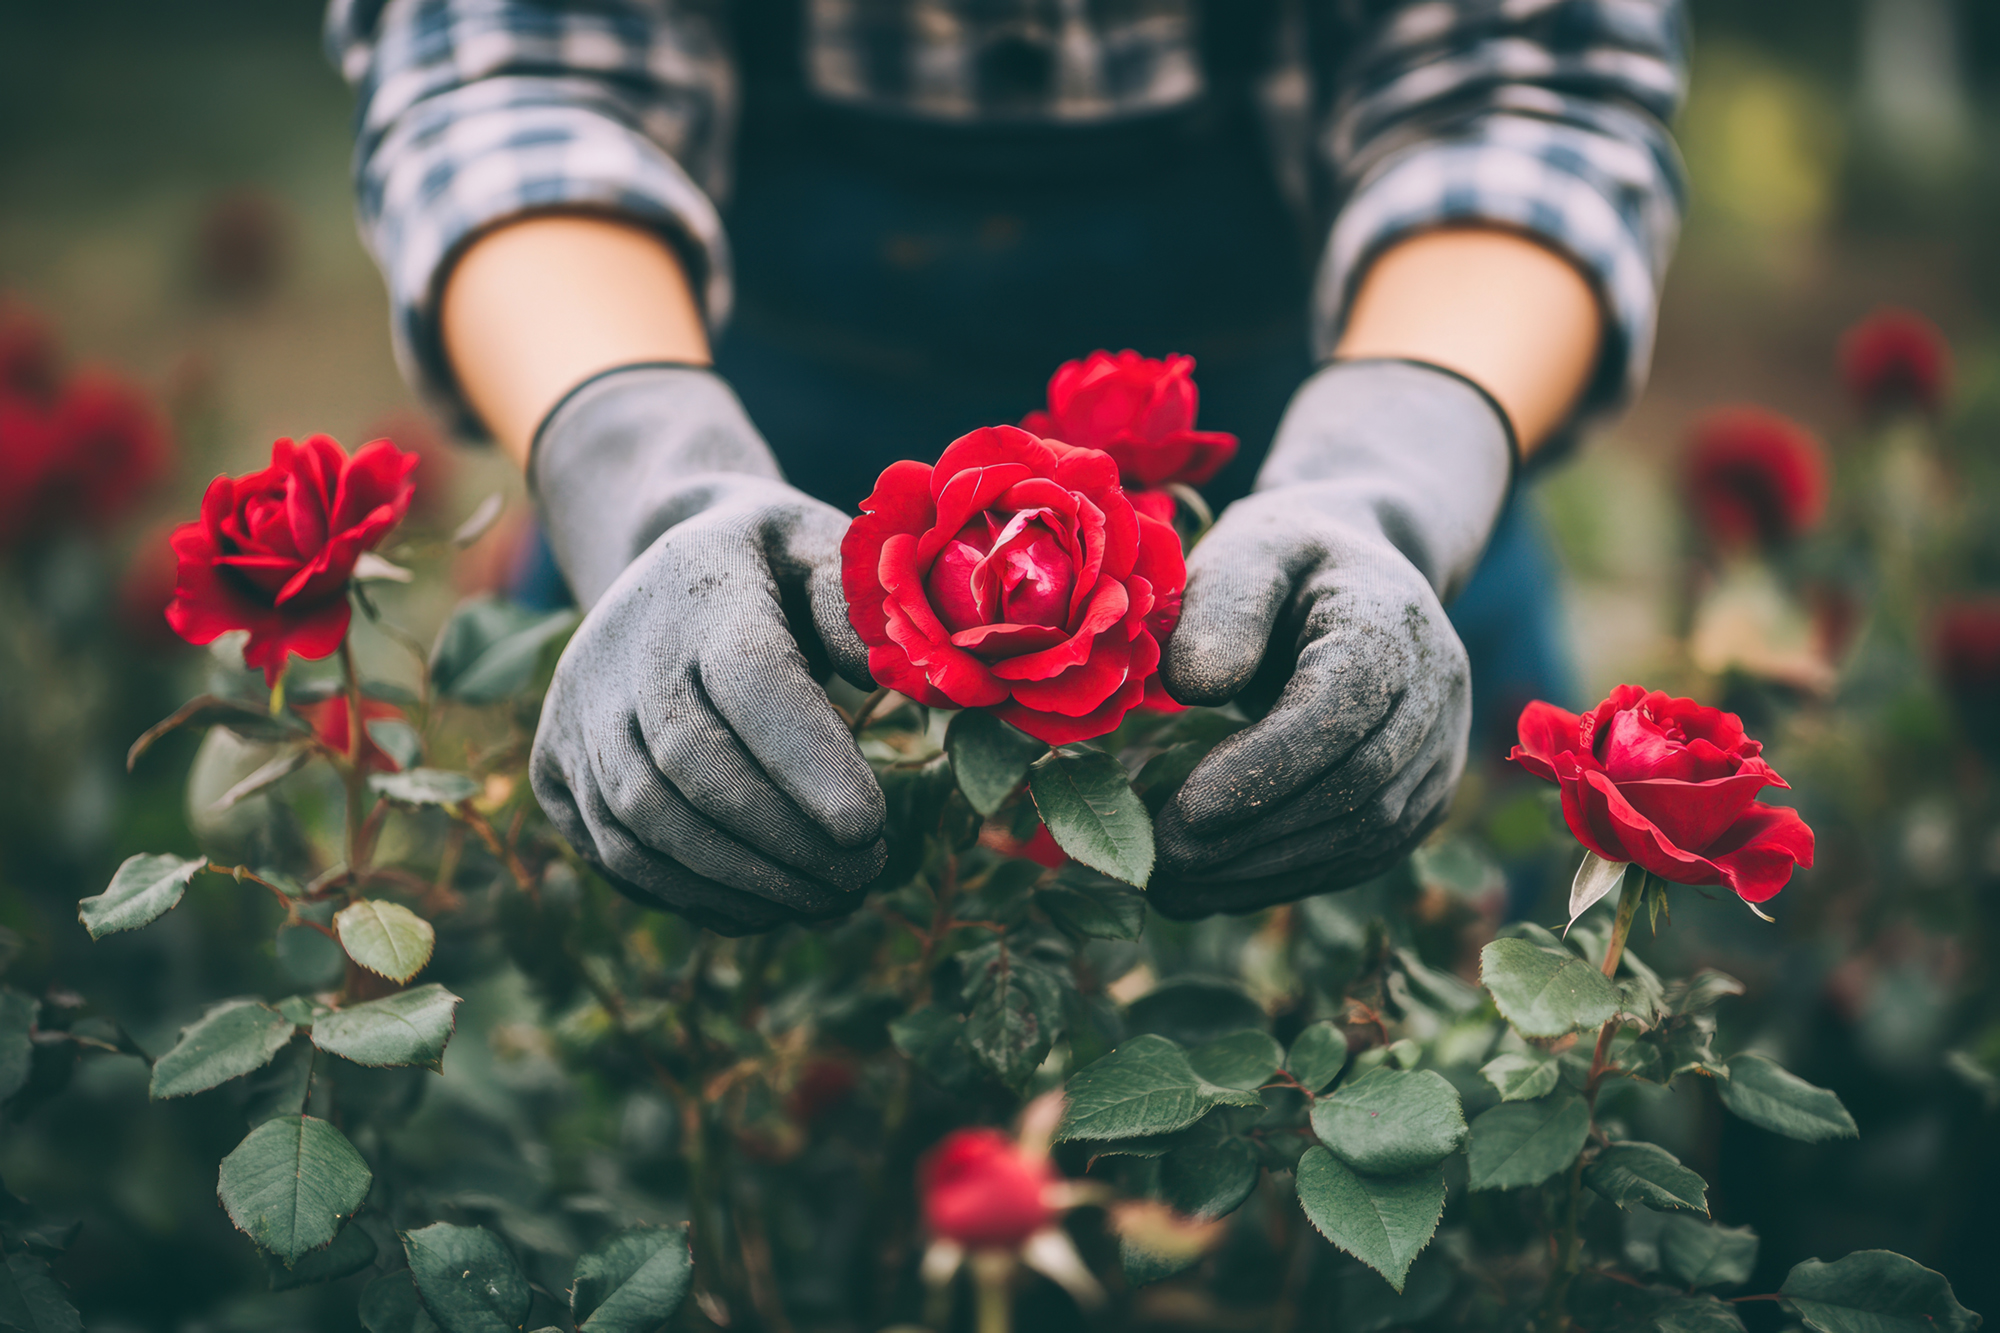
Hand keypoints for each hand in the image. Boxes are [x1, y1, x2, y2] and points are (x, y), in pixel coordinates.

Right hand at [526, 367, 885, 932]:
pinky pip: (616, 854)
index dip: (805, 762)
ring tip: (827, 900)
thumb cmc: (778, 567)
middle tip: (864, 876)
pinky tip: (764, 906)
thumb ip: (858, 607)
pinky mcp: (552, 770)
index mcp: (704, 585)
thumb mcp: (829, 550)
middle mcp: (620, 652)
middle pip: (695, 766)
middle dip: (785, 840)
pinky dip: (693, 893)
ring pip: (647, 824)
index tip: (868, 827)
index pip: (749, 681)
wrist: (666, 565)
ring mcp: (574, 714)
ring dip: (743, 881)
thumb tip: (881, 676)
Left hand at [1149, 360, 1514, 917]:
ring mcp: (1439, 752)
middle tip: (1159, 863)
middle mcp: (1436, 693)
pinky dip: (1284, 880)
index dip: (1261, 771)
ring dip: (1263, 874)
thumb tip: (1196, 686)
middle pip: (1355, 789)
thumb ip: (1222, 603)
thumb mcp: (1248, 547)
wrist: (1359, 571)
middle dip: (1253, 835)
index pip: (1337, 714)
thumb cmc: (1285, 557)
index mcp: (1391, 621)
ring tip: (1169, 889)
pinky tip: (1209, 891)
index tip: (1179, 813)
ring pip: (1362, 836)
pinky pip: (1360, 854)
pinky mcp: (1421, 797)